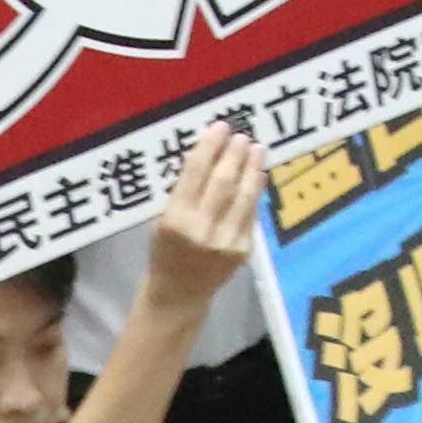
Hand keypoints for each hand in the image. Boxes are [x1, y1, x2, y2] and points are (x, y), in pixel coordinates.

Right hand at [127, 123, 260, 327]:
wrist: (178, 295)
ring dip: (253, 169)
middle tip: (243, 135)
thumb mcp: (162, 220)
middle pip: (223, 183)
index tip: (220, 127)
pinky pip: (251, 214)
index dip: (209, 147)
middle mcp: (201, 230)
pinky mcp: (243, 250)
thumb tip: (211, 153)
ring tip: (259, 149)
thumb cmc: (165, 252)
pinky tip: (260, 176)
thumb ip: (184, 193)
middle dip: (235, 155)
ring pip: (244, 197)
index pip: (194, 175)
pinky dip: (256, 192)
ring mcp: (226, 241)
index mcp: (174, 220)